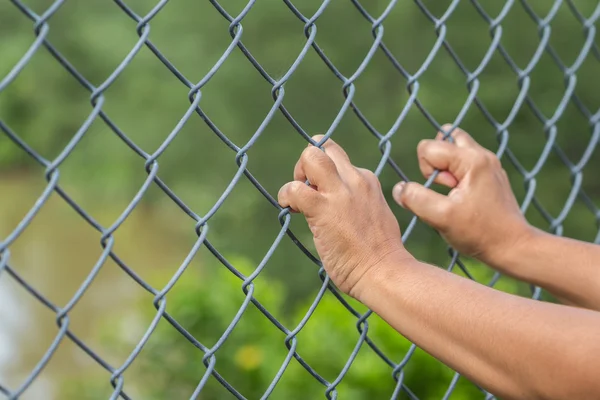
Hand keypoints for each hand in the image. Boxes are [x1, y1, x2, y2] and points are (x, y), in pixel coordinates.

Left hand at [278, 136, 409, 296]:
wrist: (384, 272)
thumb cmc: (379, 254)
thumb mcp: (373, 214)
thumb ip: (357, 202)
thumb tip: (339, 206)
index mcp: (367, 181)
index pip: (338, 158)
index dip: (323, 172)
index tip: (320, 192)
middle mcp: (355, 180)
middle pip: (324, 146)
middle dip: (307, 162)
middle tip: (306, 187)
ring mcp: (340, 193)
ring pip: (310, 155)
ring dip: (296, 174)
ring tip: (297, 198)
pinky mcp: (323, 209)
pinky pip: (294, 188)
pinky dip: (286, 196)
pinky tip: (290, 210)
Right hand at [392, 125, 532, 267]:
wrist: (513, 247)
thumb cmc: (479, 233)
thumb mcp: (440, 218)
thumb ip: (415, 199)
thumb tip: (399, 188)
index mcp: (472, 160)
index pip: (428, 148)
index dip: (424, 171)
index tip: (441, 192)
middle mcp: (482, 155)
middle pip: (443, 137)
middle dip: (436, 163)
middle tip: (447, 188)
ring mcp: (489, 163)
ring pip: (455, 148)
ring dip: (446, 168)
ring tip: (454, 193)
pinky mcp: (491, 174)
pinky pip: (464, 162)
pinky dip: (457, 176)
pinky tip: (463, 199)